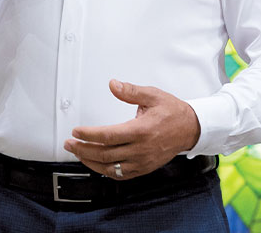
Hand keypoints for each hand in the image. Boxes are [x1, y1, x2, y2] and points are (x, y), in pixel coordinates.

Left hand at [64, 80, 201, 179]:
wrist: (191, 129)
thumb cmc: (173, 112)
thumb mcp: (153, 95)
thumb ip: (131, 91)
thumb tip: (113, 85)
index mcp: (141, 130)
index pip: (108, 136)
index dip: (89, 135)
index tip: (77, 132)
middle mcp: (141, 149)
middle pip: (105, 154)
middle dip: (83, 149)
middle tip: (70, 144)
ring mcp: (142, 161)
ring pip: (110, 168)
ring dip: (91, 162)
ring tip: (79, 154)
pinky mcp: (144, 168)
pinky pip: (121, 174)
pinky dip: (106, 171)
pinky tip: (97, 164)